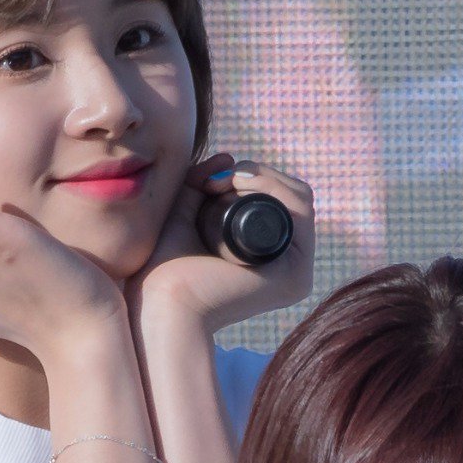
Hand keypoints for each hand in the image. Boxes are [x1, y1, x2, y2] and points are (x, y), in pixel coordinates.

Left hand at [137, 152, 318, 334]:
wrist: (162, 305)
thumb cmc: (163, 272)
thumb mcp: (183, 215)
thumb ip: (200, 184)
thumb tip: (227, 157)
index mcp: (264, 256)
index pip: (272, 200)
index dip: (248, 176)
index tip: (211, 177)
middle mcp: (285, 265)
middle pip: (288, 196)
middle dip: (256, 174)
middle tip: (217, 179)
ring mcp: (296, 271)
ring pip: (297, 198)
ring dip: (264, 177)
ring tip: (226, 182)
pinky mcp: (296, 274)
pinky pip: (300, 212)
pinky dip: (276, 188)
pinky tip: (244, 184)